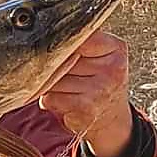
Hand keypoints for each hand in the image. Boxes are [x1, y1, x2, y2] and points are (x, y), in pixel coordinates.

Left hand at [39, 31, 133, 156]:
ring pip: (53, 79)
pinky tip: (63, 103)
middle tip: (61, 75)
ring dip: (49, 86)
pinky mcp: (85, 107)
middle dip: (52, 67)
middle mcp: (112, 68)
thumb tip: (40, 39)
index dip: (59, 44)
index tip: (51, 48)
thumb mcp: (97, 58)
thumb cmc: (96, 83)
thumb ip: (77, 44)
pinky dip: (49, 100)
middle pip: (61, 58)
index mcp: (116, 49)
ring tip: (65, 90)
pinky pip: (51, 97)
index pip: (77, 37)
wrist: (110, 119)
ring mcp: (100, 89)